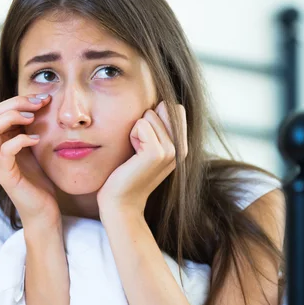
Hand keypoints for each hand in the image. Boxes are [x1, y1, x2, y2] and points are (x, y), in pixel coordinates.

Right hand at [0, 93, 60, 227]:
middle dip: (16, 103)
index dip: (19, 99)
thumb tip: (42, 100)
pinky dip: (21, 140)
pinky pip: (5, 150)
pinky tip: (37, 139)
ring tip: (33, 118)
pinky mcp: (5, 175)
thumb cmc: (40, 177)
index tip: (43, 97)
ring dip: (13, 117)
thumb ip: (31, 127)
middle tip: (40, 103)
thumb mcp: (35, 146)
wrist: (43, 208)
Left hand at [97, 101, 187, 215]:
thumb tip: (161, 102)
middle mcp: (181, 148)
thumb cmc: (128, 172)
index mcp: (182, 145)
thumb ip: (160, 127)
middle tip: (139, 147)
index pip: (175, 107)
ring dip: (136, 130)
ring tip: (136, 153)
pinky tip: (132, 155)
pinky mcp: (157, 154)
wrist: (121, 202)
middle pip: (164, 107)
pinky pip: (141, 125)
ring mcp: (171, 151)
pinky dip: (132, 135)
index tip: (146, 140)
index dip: (155, 116)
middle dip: (146, 120)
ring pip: (150, 115)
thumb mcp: (147, 146)